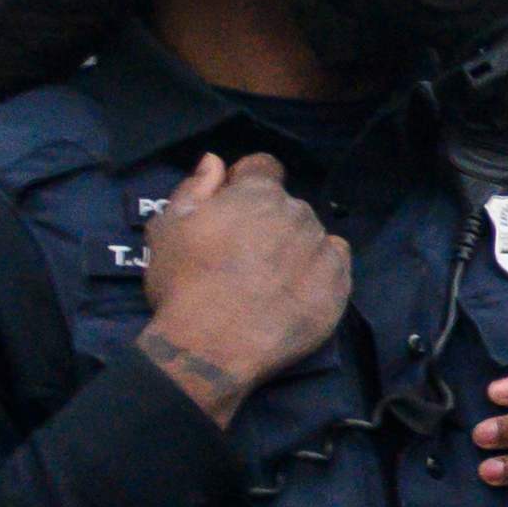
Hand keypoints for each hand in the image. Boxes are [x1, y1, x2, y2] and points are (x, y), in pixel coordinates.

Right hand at [135, 151, 348, 422]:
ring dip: (294, 246)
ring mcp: (323, 250)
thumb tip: (216, 162)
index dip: (247, 181)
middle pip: (287, 205)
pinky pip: (335, 264)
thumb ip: (195, 188)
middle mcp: (298, 214)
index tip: (233, 204)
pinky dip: (319, 270)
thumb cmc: (184, 281)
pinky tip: (293, 290)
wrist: (212, 344)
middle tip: (243, 253)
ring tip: (266, 279)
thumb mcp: (168, 226)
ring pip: (312, 235)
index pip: (264, 167)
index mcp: (258, 193)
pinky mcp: (339, 286)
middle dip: (269, 219)